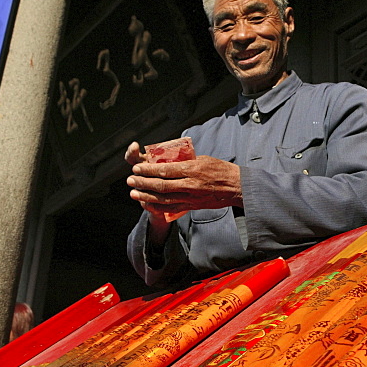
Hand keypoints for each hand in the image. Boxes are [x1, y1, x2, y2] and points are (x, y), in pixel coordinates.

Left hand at [127, 153, 242, 213]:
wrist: (236, 187)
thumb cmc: (221, 170)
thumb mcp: (203, 159)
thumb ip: (185, 162)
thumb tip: (167, 160)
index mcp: (192, 169)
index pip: (165, 170)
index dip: (148, 170)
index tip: (137, 168)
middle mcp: (190, 185)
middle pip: (161, 185)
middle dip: (142, 183)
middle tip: (130, 180)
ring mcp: (191, 197)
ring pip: (163, 199)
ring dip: (146, 196)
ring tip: (133, 193)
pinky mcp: (192, 206)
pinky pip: (171, 208)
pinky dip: (157, 206)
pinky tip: (147, 204)